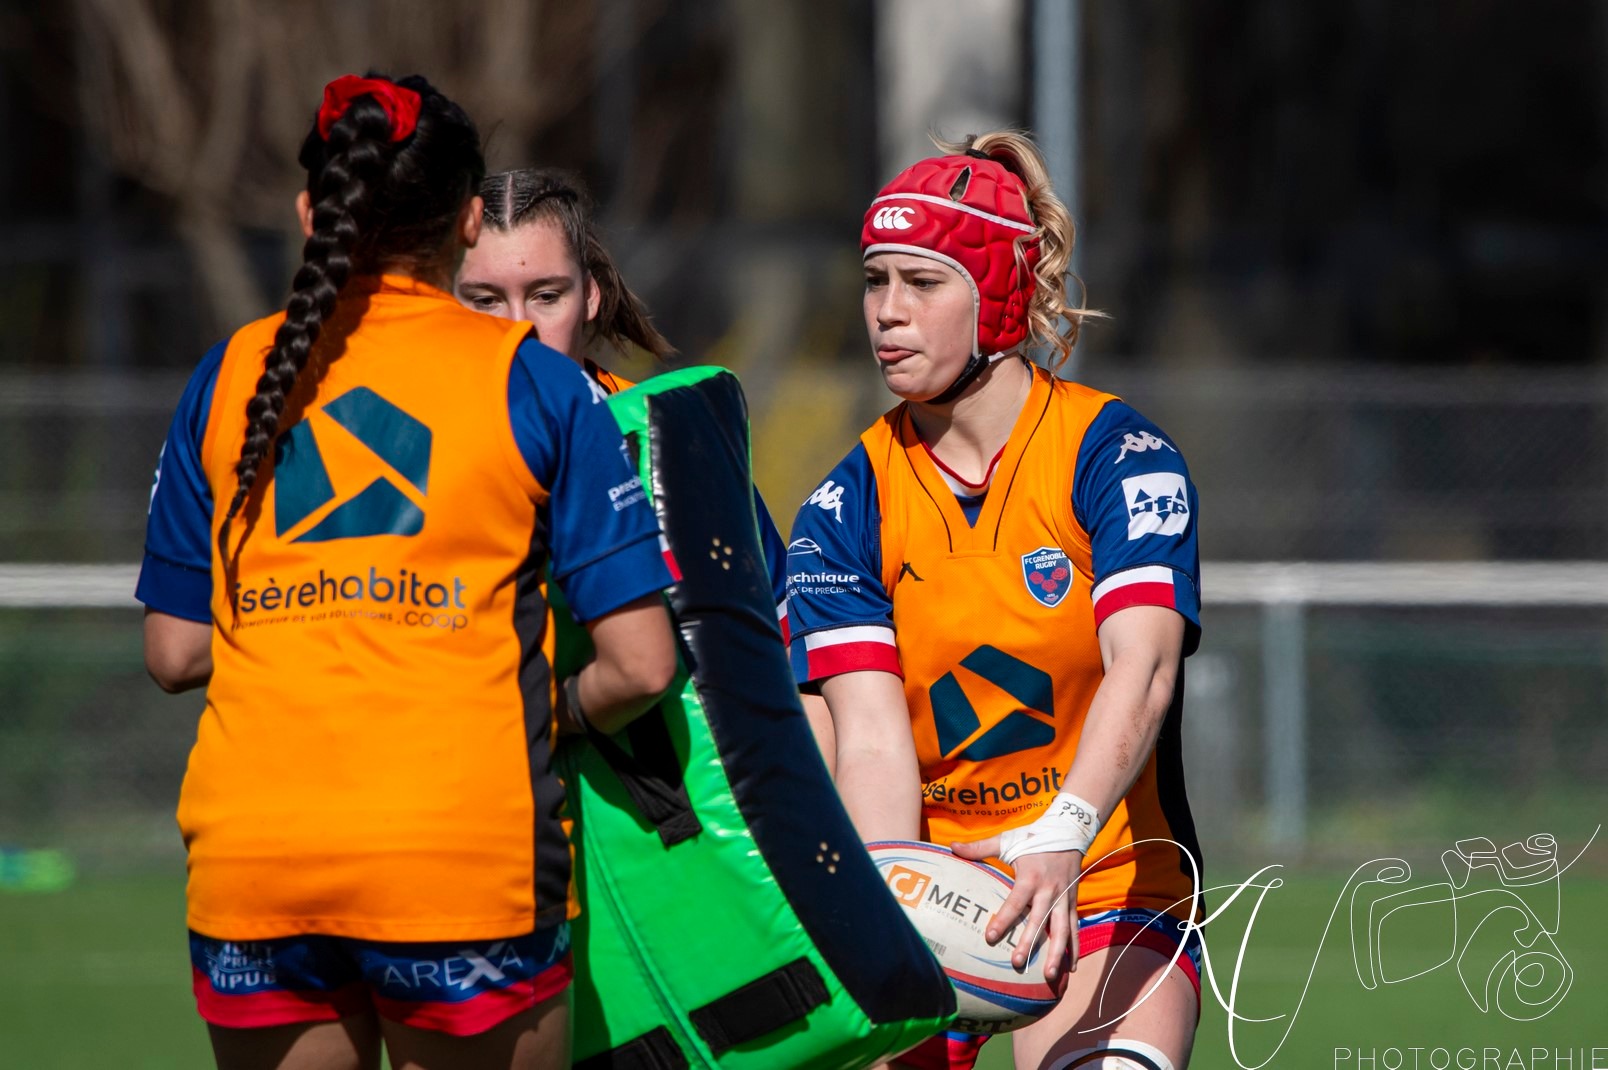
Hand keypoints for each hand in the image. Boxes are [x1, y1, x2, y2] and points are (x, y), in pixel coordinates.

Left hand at [953, 833, 1081, 986]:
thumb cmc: (1033, 838)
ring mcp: (1063, 898)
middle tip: (1017, 964)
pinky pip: (1075, 928)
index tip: (991, 937)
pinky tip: (1070, 967)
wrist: (1068, 832)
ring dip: (1056, 953)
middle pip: (1039, 921)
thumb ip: (979, 847)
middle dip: (1029, 943)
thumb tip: (952, 846)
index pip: (1015, 902)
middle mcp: (1048, 891)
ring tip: (1048, 975)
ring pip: (1062, 930)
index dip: (1003, 920)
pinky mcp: (1073, 902)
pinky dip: (1075, 948)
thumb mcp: (1007, 840)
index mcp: (1030, 878)